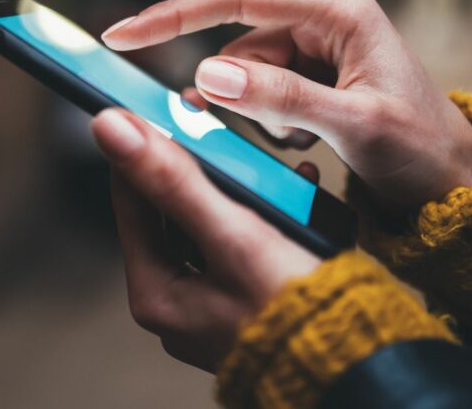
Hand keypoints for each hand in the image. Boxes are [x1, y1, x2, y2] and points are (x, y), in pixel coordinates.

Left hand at [91, 108, 320, 371]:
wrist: (362, 366)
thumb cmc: (297, 309)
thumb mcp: (231, 234)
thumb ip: (171, 179)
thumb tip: (109, 128)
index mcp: (156, 293)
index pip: (131, 197)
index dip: (143, 145)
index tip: (157, 104)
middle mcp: (176, 302)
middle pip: (171, 208)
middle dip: (198, 163)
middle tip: (211, 121)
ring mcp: (211, 305)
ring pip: (210, 220)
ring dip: (237, 184)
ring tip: (259, 152)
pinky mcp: (248, 301)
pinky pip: (244, 240)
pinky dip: (265, 211)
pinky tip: (296, 187)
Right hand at [102, 0, 471, 211]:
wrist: (450, 179)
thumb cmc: (419, 147)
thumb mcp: (355, 124)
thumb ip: (282, 97)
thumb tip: (207, 75)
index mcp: (335, 7)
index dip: (173, 16)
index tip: (123, 34)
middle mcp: (319, 14)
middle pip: (236, 43)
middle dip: (241, 93)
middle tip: (283, 132)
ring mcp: (311, 42)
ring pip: (242, 73)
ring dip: (260, 113)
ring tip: (310, 138)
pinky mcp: (306, 70)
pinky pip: (257, 90)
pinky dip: (268, 119)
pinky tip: (305, 137)